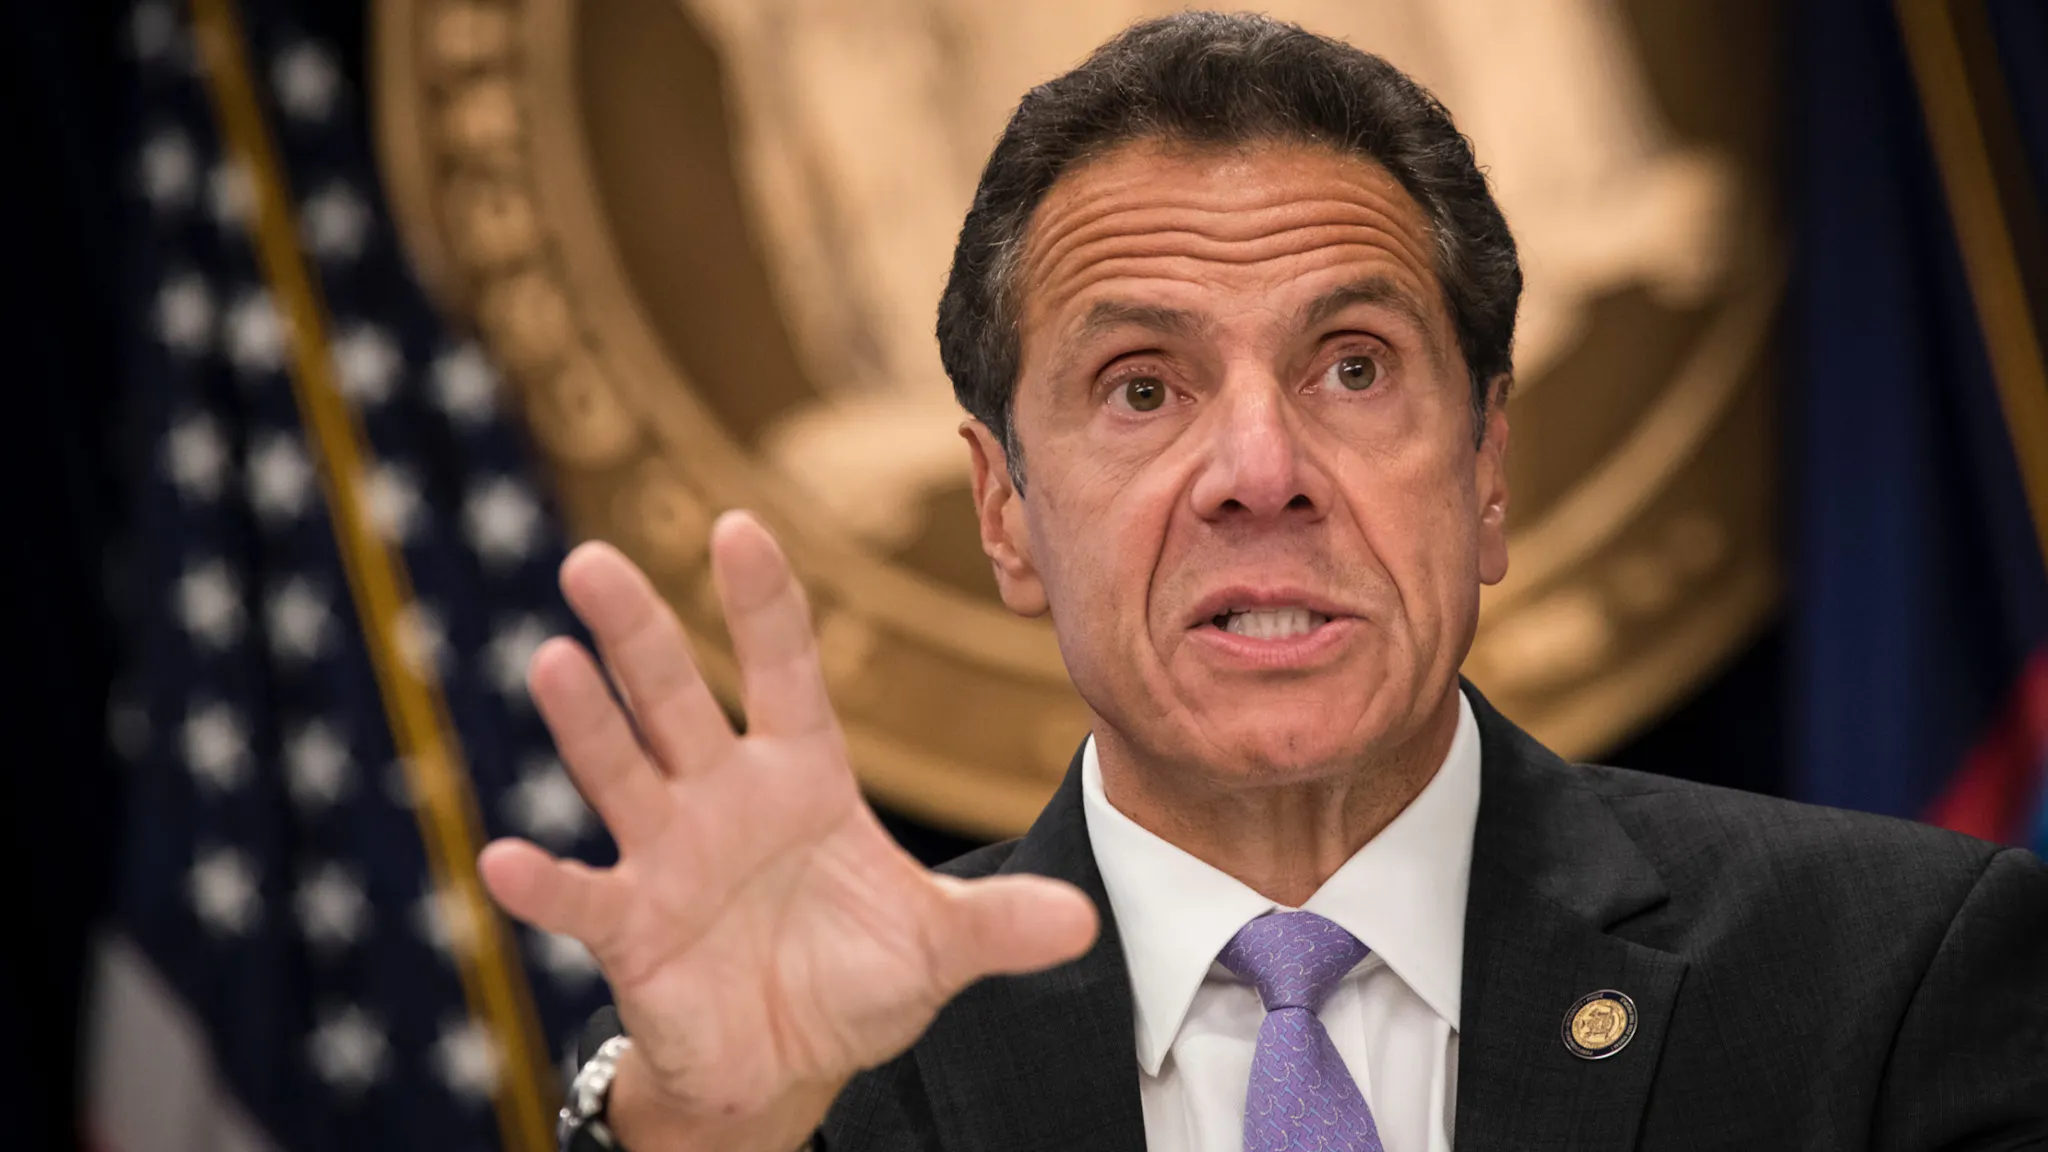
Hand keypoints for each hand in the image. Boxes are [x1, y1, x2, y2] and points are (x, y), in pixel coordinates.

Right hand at [477, 512, 1096, 1150]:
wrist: (787, 1061)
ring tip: (553, 660)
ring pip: (621, 771)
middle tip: (595, 560)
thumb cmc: (854, 976)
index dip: (762, 603)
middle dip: (639, 633)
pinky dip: (544, 881)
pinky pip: (583, 897)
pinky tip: (507, 856)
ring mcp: (667, 856)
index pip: (783, 671)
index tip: (739, 527)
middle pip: (677, 698)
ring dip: (586, 722)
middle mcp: (723, 796)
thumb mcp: (937, 946)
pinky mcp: (629, 928)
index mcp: (801, 775)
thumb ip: (999, 924)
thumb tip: (1084, 923)